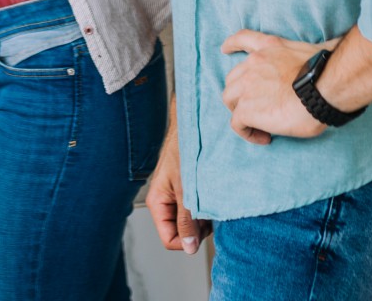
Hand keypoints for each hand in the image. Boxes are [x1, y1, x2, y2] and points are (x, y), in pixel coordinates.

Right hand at [145, 111, 209, 254]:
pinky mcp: (190, 190)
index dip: (187, 240)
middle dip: (198, 227)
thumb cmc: (184, 148)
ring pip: (192, 221)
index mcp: (158, 203)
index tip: (203, 228)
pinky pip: (198, 209)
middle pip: (182, 232)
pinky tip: (214, 193)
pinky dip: (208, 206)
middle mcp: (166, 202)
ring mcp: (178, 197)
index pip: (170, 239)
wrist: (193, 124)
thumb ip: (186, 219)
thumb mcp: (186, 188)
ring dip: (204, 216)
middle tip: (210, 209)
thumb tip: (189, 248)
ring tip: (212, 197)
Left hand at [220, 29, 334, 143]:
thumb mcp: (318, 49)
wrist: (323, 88)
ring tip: (261, 126)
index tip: (225, 49)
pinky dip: (248, 133)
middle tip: (259, 108)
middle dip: (241, 94)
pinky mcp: (246, 108)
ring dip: (241, 113)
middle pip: (233, 79)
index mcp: (270, 47)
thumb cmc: (328, 73)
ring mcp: (247, 86)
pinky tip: (265, 138)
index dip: (232, 45)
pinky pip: (237, 124)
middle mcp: (254, 63)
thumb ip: (314, 50)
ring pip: (230, 100)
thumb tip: (333, 48)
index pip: (244, 39)